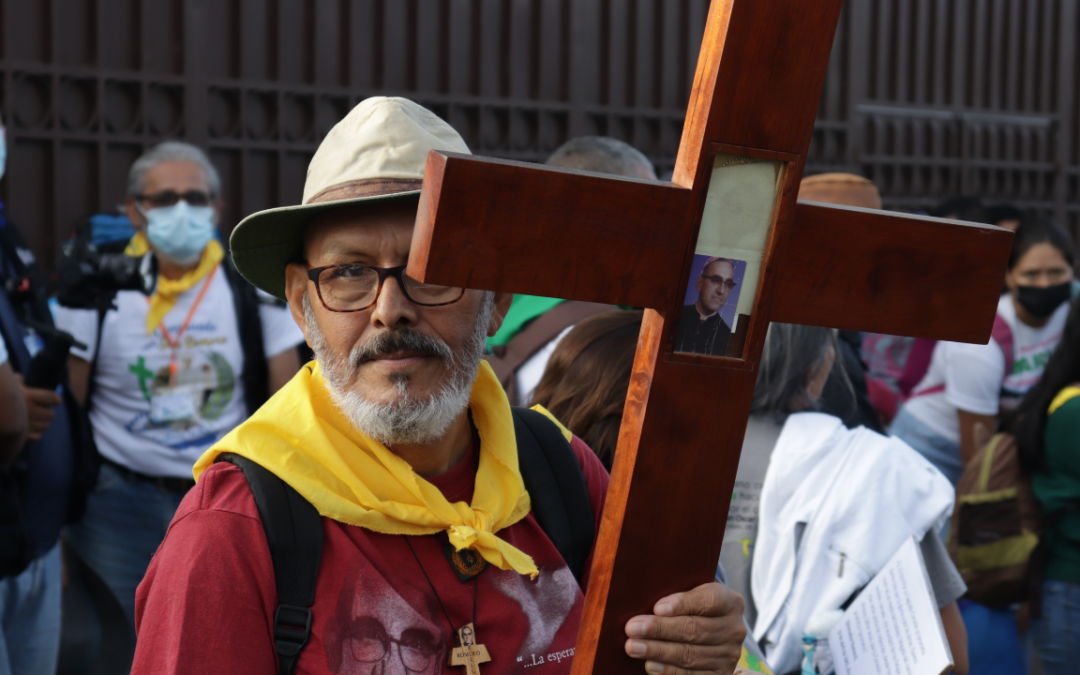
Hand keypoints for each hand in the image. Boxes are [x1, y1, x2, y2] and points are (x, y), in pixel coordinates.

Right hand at [16, 374, 60, 441]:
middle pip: (50, 415)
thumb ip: (16, 380)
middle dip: (47, 412)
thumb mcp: (6, 383)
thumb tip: (20, 379)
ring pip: (45, 426)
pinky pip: (37, 437)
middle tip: (42, 410)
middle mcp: (29, 410)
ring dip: (42, 423)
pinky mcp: (20, 436)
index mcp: (28, 395)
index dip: (55, 399)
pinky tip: (30, 429)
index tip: (55, 400)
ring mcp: (25, 424)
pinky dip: (36, 434)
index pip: (53, 398)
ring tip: (35, 420)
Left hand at [624, 582, 746, 674]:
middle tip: (632, 628)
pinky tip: (650, 665)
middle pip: (695, 629)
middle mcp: (734, 630)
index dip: (683, 604)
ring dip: (658, 651)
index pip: (708, 601)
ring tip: (633, 646)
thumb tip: (648, 608)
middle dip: (660, 629)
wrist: (712, 630)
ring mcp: (729, 656)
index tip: (657, 607)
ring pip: (690, 654)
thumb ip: (677, 597)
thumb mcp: (693, 593)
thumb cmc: (693, 607)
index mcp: (730, 602)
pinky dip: (668, 671)